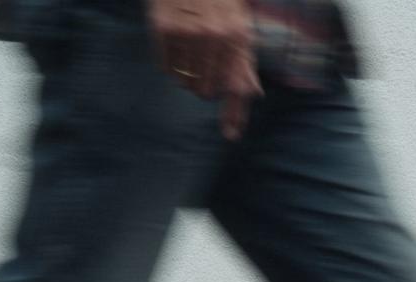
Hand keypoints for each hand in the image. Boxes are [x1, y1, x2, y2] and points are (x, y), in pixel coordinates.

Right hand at [148, 0, 262, 138]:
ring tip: (190, 51)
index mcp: (239, 38)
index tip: (231, 135)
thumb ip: (244, 61)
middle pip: (206, 90)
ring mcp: (187, 33)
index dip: (235, 114)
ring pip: (184, 80)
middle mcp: (215, 38)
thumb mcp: (240, 25)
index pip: (237, 85)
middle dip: (205, 87)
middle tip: (204, 67)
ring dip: (186, 75)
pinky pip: (165, 66)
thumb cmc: (220, 0)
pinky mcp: (163, 28)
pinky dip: (170, 63)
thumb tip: (252, 93)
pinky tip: (176, 44)